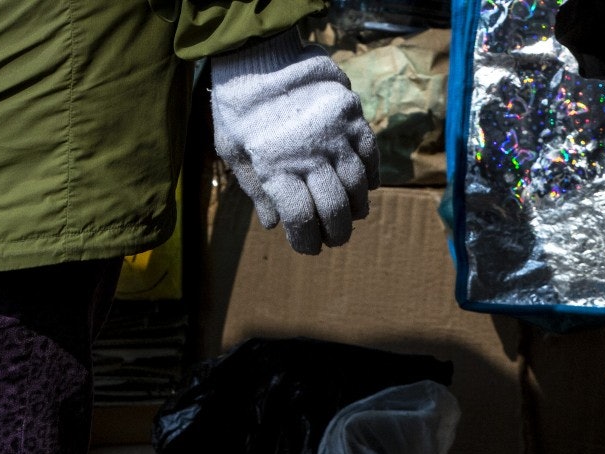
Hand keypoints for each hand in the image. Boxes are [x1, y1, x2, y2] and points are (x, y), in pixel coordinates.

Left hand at [210, 30, 378, 254]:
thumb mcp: (233, 150)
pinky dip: (371, 175)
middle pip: (334, 208)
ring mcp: (334, 134)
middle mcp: (309, 154)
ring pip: (357, 184)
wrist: (261, 54)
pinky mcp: (351, 115)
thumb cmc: (239, 107)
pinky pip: (370, 153)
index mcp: (275, 167)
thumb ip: (255, 188)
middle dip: (337, 232)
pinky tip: (366, 186)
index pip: (301, 218)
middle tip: (335, 238)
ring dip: (357, 206)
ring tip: (352, 214)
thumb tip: (274, 224)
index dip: (306, 240)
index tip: (307, 246)